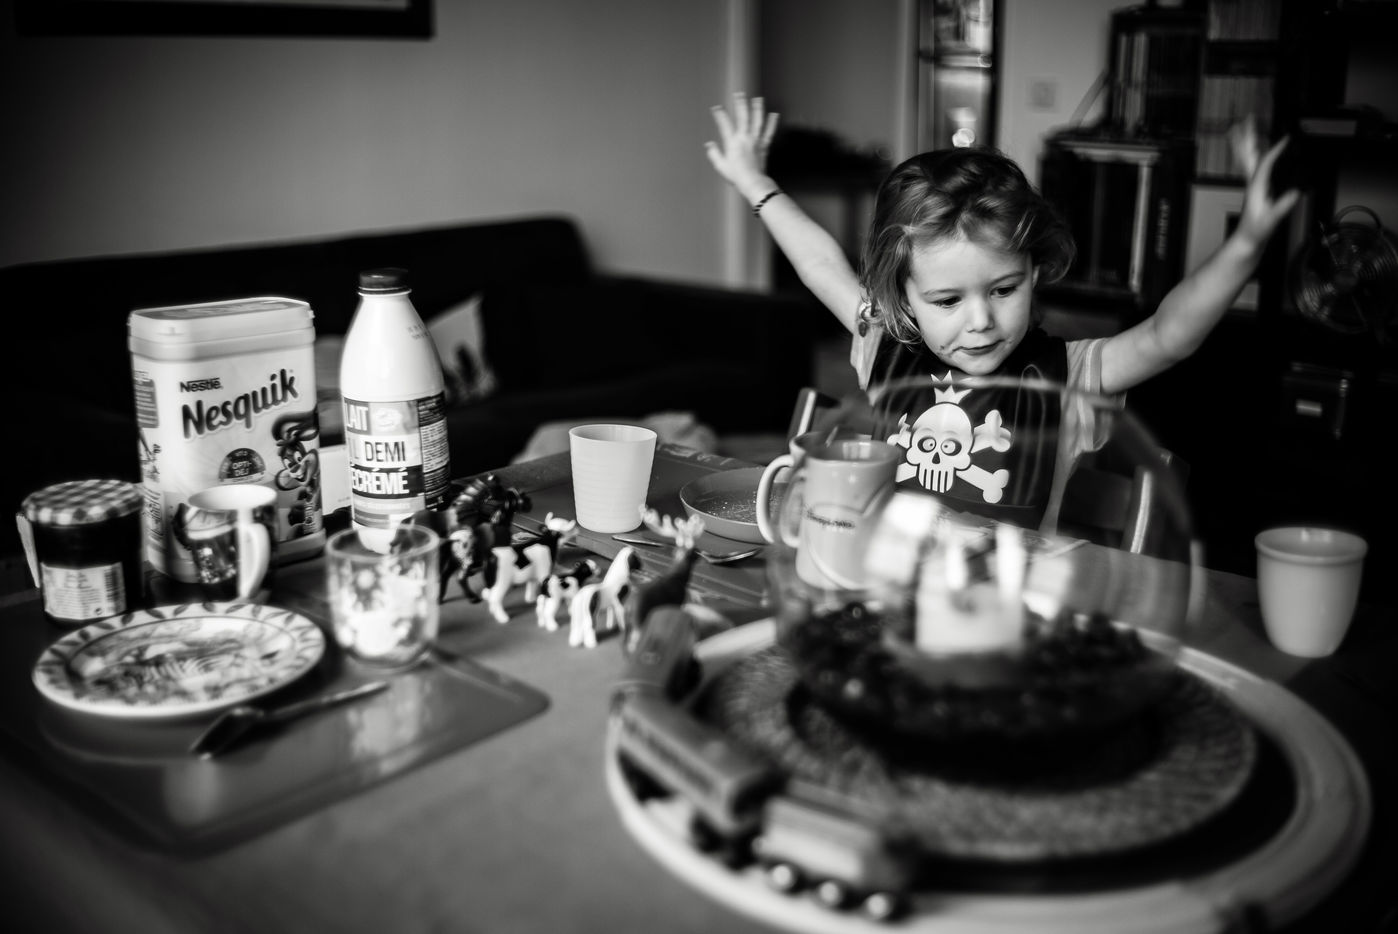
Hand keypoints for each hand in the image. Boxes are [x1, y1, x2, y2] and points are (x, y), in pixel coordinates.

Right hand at [704, 92, 779, 200]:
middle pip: (742, 117)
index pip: (724, 124)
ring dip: (757, 108)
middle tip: (739, 94)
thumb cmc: (736, 176)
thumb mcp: (721, 166)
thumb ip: (714, 153)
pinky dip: (772, 123)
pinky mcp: (764, 145)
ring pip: (757, 121)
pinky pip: (768, 132)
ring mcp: (756, 141)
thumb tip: (709, 145)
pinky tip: (774, 114)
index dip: (720, 115)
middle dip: (740, 104)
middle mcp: (744, 138)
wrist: (752, 182)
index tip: (716, 108)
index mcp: (732, 142)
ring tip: (758, 99)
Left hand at [1229, 117, 1300, 250]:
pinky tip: (1258, 148)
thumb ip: (1281, 207)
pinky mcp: (1256, 188)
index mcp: (1256, 187)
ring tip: (1244, 126)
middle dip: (1249, 136)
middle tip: (1247, 119)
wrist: (1247, 240)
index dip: (1274, 151)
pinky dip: (1254, 153)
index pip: (1265, 163)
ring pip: (1247, 158)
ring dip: (1247, 141)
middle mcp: (1252, 183)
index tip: (1285, 139)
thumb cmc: (1255, 231)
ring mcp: (1253, 184)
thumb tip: (1294, 194)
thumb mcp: (1270, 220)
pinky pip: (1252, 165)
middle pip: (1249, 154)